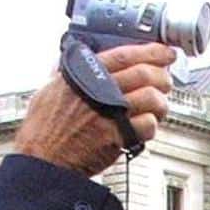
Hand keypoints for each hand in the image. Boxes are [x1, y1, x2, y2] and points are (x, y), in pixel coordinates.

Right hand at [12, 44, 174, 176]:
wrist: (44, 157)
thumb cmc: (44, 127)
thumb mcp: (49, 89)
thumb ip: (64, 72)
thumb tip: (69, 59)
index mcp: (85, 74)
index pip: (125, 54)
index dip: (152, 51)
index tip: (166, 52)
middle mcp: (100, 90)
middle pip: (145, 74)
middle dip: (163, 76)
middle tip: (166, 80)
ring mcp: (110, 114)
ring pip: (152, 98)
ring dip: (161, 103)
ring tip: (159, 106)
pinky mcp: (118, 137)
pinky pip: (148, 126)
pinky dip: (152, 126)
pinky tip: (145, 127)